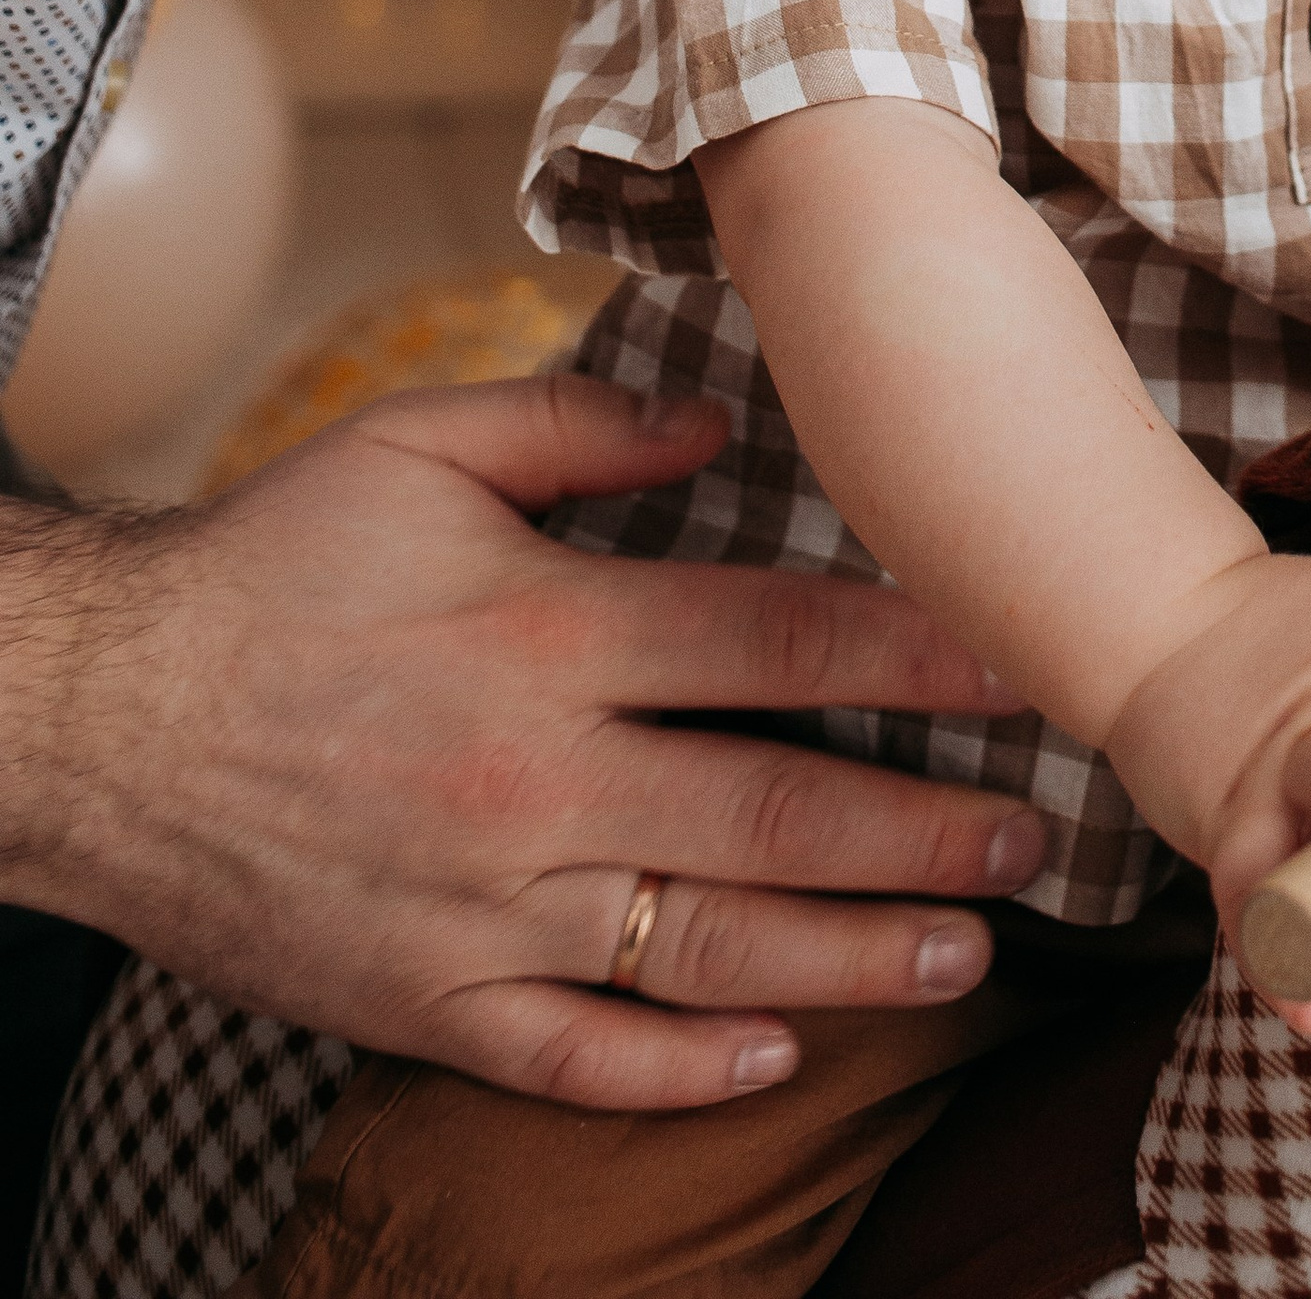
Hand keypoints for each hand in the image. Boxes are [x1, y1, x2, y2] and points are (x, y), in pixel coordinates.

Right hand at [2, 374, 1048, 1108]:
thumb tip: (714, 416)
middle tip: (1036, 836)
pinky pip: (574, 1055)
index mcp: (547, 629)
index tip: (1017, 656)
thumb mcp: (413, 445)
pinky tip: (773, 1064)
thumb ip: (577, 426)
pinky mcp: (424, 997)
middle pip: (776, 810)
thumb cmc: (265, 566)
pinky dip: (678, 1072)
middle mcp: (535, 776)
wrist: (94, 717)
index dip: (912, 652)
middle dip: (923, 826)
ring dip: (851, 957)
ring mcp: (483, 904)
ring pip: (705, 949)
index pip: (776, 641)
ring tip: (965, 950)